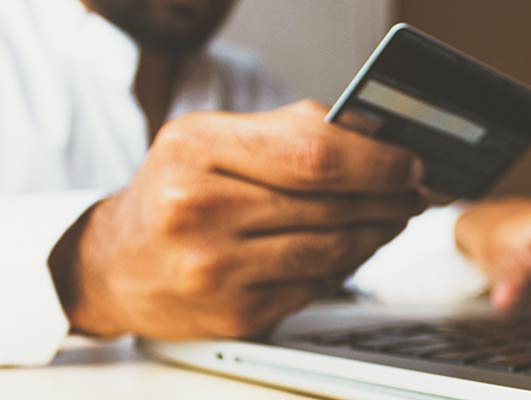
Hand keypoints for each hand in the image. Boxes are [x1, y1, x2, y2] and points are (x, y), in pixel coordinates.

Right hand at [49, 100, 425, 338]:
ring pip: (331, 250)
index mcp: (196, 150)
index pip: (313, 153)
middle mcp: (198, 210)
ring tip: (392, 218)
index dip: (376, 160)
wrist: (116, 265)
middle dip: (387, 197)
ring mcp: (215, 269)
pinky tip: (354, 248)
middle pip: (329, 203)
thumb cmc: (174, 192)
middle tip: (413, 192)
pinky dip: (345, 265)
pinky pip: (316, 285)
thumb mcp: (212, 140)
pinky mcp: (235, 313)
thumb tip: (375, 136)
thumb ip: (289, 131)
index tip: (409, 163)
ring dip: (376, 233)